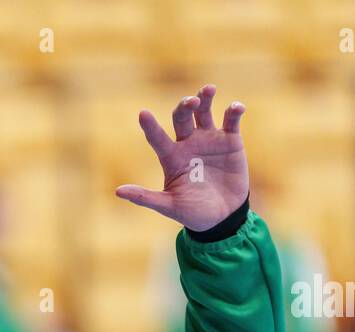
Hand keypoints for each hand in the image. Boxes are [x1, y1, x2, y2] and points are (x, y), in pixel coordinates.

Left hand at [115, 84, 248, 231]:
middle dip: (184, 106)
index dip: (150, 126)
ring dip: (204, 98)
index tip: (142, 113)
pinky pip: (231, 120)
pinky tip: (237, 108)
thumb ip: (145, 198)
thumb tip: (117, 192)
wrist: (222, 217)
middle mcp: (187, 143)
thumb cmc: (192, 212)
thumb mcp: (168, 207)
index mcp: (171, 157)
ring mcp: (209, 139)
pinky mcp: (230, 141)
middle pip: (181, 117)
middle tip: (191, 103)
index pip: (157, 138)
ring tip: (208, 90)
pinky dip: (234, 111)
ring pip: (204, 111)